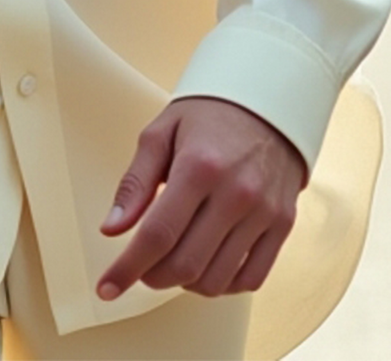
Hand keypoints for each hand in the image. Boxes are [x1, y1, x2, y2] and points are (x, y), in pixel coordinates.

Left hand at [96, 95, 304, 301]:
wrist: (268, 102)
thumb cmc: (207, 117)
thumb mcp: (160, 134)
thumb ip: (134, 183)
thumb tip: (112, 229)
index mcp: (199, 166)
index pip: (157, 234)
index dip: (127, 268)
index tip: (107, 288)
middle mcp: (235, 193)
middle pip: (185, 264)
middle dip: (151, 277)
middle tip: (141, 267)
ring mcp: (264, 212)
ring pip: (216, 280)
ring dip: (185, 283)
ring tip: (173, 260)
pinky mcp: (283, 224)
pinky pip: (251, 279)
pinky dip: (223, 284)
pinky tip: (206, 265)